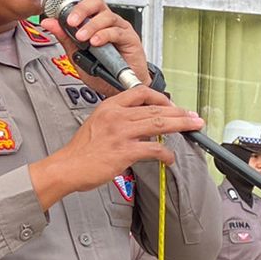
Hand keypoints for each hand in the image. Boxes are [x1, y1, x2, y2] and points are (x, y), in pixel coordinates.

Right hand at [29, 86, 203, 210]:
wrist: (67, 167)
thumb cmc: (81, 150)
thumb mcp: (97, 123)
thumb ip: (119, 119)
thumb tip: (141, 124)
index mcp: (110, 106)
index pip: (140, 92)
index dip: (160, 97)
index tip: (171, 104)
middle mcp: (117, 116)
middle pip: (156, 108)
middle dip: (179, 112)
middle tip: (193, 116)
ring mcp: (122, 133)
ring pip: (160, 123)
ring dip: (180, 125)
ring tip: (193, 127)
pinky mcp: (125, 151)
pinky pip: (154, 149)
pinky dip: (166, 154)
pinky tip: (170, 158)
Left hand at [37, 0, 150, 94]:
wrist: (118, 87)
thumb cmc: (101, 68)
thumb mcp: (76, 53)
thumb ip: (64, 36)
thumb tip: (48, 21)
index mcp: (94, 19)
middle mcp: (107, 19)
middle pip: (96, 1)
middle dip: (82, 8)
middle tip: (71, 21)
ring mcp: (119, 27)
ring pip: (106, 16)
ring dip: (91, 25)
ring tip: (81, 37)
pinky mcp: (129, 38)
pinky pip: (116, 32)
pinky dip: (104, 36)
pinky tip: (95, 42)